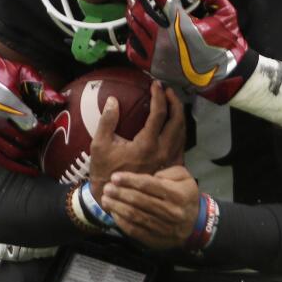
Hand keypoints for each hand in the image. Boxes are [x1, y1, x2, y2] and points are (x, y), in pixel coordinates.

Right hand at [0, 48, 64, 174]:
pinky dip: (14, 166)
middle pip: (23, 141)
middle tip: (46, 140)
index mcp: (4, 103)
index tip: (50, 128)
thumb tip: (62, 101)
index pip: (31, 126)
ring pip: (12, 153)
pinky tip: (29, 169)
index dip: (44, 130)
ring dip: (29, 155)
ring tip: (39, 153)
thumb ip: (42, 88)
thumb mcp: (22, 72)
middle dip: (38, 143)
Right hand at [87, 82, 185, 198]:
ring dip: (179, 115)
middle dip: (175, 102)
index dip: (158, 96)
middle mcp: (162, 152)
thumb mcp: (100, 145)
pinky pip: (180, 144)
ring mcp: (168, 160)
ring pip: (182, 133)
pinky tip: (172, 123)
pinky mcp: (170, 166)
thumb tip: (114, 100)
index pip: (159, 114)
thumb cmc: (105, 170)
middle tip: (167, 90)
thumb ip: (107, 121)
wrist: (115, 196)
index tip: (155, 84)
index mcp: (147, 145)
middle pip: (177, 121)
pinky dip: (179, 129)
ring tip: (172, 102)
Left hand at [101, 166, 202, 250]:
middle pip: (139, 201)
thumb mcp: (184, 177)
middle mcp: (171, 212)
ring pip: (135, 216)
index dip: (129, 180)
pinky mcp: (156, 239)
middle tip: (107, 188)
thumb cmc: (185, 196)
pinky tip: (114, 213)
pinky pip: (135, 231)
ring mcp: (163, 228)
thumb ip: (167, 172)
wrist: (195, 224)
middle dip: (120, 193)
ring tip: (106, 199)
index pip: (148, 185)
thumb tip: (148, 176)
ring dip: (117, 207)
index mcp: (178, 194)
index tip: (115, 177)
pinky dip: (122, 222)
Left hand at [125, 0, 256, 103]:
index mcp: (182, 25)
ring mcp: (157, 55)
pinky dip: (132, 38)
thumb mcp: (226, 13)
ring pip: (134, 29)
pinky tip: (136, 32)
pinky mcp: (154, 69)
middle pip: (140, 11)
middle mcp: (165, 40)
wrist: (226, 77)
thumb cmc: (226, 45)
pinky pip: (133, 51)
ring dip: (133, 14)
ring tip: (134, 6)